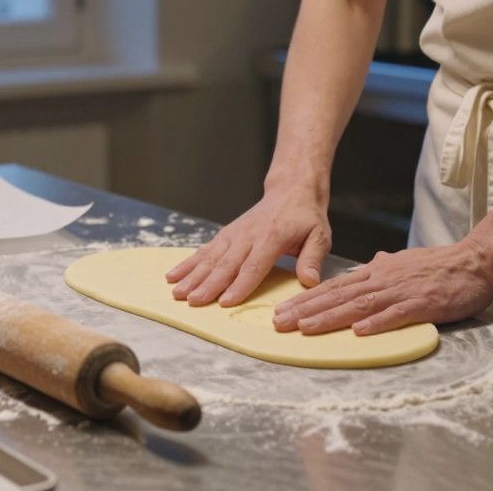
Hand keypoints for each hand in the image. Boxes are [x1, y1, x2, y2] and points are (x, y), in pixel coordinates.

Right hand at [165, 183, 330, 306]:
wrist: (291, 190)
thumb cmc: (306, 217)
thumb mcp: (319, 236)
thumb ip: (312, 259)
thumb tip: (309, 282)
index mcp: (272, 237)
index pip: (254, 265)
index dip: (239, 284)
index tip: (225, 301)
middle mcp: (248, 235)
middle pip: (226, 263)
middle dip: (208, 284)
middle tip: (194, 301)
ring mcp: (234, 234)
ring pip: (210, 257)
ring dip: (193, 276)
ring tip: (177, 293)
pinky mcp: (226, 234)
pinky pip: (205, 250)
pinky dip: (188, 263)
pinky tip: (173, 276)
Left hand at [272, 237, 492, 335]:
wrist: (475, 261)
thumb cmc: (440, 265)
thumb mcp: (404, 262)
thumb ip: (385, 266)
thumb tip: (372, 263)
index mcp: (376, 273)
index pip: (333, 287)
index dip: (306, 299)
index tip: (282, 310)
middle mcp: (382, 280)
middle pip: (337, 296)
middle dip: (306, 310)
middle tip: (279, 323)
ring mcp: (401, 291)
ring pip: (359, 304)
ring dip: (331, 317)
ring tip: (306, 328)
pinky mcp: (422, 303)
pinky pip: (396, 314)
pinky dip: (377, 322)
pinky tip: (359, 332)